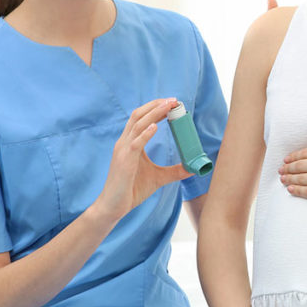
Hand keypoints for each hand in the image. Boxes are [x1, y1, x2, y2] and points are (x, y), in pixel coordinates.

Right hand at [93, 98, 190, 223]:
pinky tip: (155, 127)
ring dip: (154, 114)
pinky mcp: (124, 162)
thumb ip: (174, 171)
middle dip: (156, 105)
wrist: (114, 206)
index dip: (156, 109)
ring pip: (137, 125)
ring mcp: (123, 151)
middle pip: (138, 115)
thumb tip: (192, 169)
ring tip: (168, 106)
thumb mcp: (158, 178)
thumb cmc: (132, 190)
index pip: (142, 119)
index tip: (172, 103)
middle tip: (174, 100)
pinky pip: (135, 144)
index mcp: (131, 143)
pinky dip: (145, 134)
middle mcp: (125, 143)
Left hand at [278, 135, 306, 205]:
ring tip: (283, 180)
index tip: (287, 160)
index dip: (294, 156)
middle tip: (281, 171)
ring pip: (302, 179)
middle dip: (288, 168)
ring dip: (290, 179)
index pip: (306, 153)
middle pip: (300, 166)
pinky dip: (298, 191)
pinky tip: (291, 191)